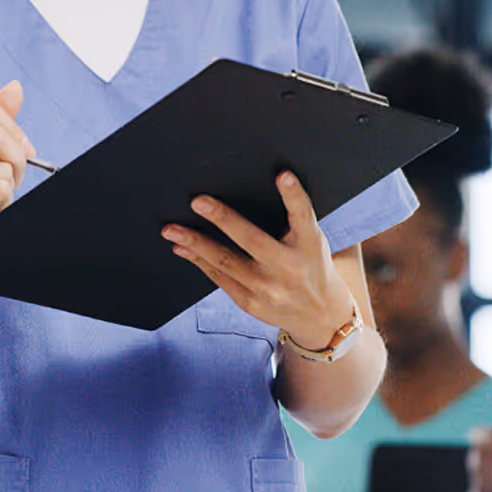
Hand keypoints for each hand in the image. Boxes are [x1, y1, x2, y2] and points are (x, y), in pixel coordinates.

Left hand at [161, 171, 355, 350]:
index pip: (303, 216)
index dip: (294, 195)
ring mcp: (267, 288)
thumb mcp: (311, 240)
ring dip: (195, 243)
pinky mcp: (250, 303)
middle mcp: (289, 267)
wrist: (320, 316)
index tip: (283, 175)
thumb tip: (247, 189)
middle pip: (254, 241)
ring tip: (171, 229)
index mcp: (309, 244)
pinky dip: (198, 261)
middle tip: (198, 201)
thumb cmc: (309, 264)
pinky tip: (182, 247)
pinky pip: (219, 278)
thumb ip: (291, 218)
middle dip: (224, 219)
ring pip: (226, 262)